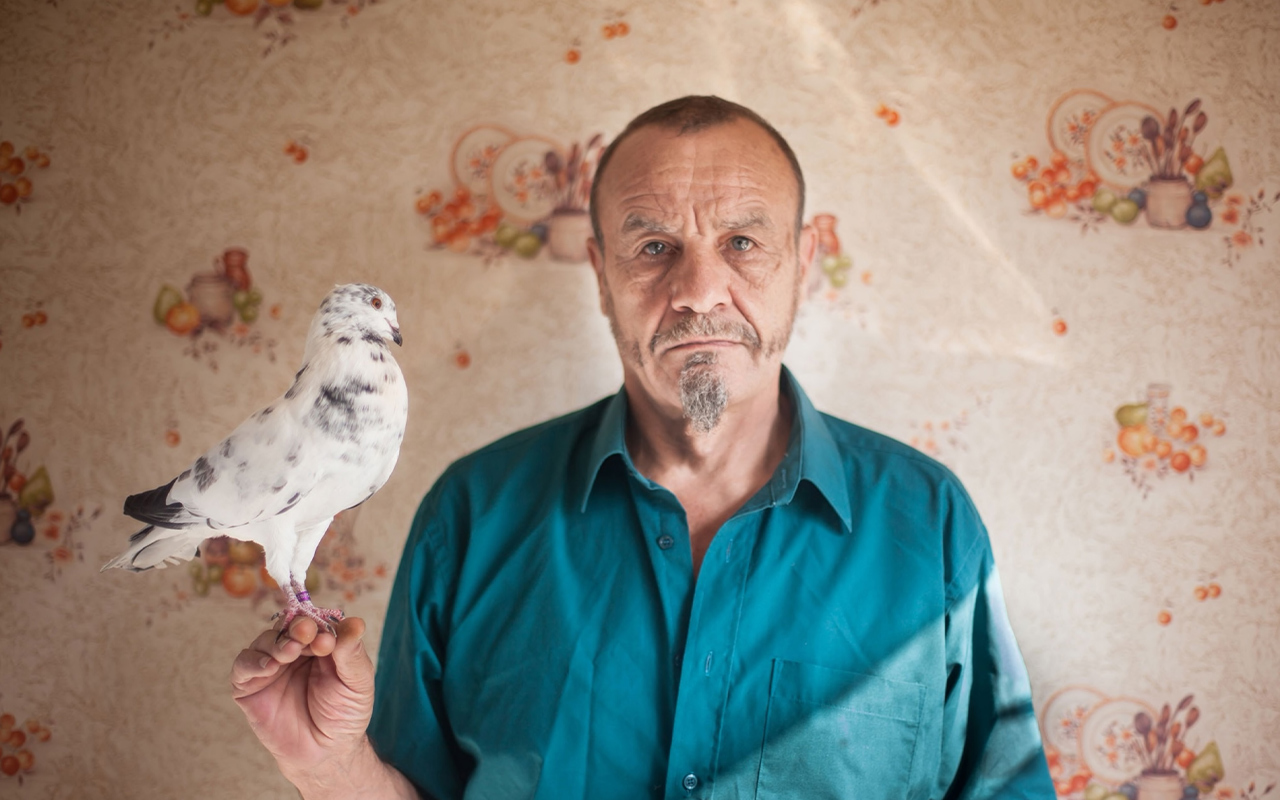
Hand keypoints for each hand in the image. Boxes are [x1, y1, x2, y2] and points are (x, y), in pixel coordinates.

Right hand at [230, 616, 374, 779]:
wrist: (326, 752)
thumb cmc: (344, 714)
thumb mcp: (357, 682)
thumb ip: (351, 653)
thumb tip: (356, 623)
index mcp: (320, 644)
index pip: (316, 622)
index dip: (319, 625)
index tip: (327, 637)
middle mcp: (294, 651)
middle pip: (289, 626)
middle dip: (298, 628)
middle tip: (307, 632)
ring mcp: (270, 666)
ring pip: (266, 640)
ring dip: (278, 642)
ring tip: (291, 651)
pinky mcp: (249, 686)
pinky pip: (243, 665)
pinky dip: (253, 661)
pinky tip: (270, 666)